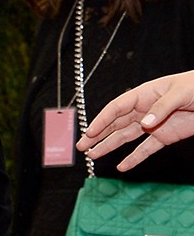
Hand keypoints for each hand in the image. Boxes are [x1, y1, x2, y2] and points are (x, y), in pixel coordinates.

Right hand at [78, 70, 193, 170]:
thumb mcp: (179, 93)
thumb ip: (161, 107)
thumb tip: (145, 123)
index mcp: (142, 95)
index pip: (116, 108)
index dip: (101, 120)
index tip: (89, 132)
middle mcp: (142, 110)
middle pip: (115, 124)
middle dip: (97, 135)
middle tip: (81, 145)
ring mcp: (152, 125)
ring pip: (125, 137)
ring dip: (109, 147)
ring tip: (93, 156)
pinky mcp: (165, 137)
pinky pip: (146, 149)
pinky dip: (134, 158)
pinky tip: (122, 166)